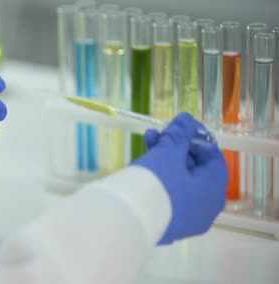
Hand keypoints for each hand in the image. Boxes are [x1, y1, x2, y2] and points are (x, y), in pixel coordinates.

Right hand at [133, 113, 227, 244]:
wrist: (129, 221)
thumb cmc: (157, 183)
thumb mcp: (168, 153)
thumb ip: (179, 134)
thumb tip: (186, 119)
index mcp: (214, 188)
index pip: (213, 156)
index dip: (196, 137)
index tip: (179, 126)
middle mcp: (207, 207)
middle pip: (195, 169)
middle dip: (175, 148)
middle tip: (157, 134)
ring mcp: (188, 219)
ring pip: (180, 182)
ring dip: (165, 161)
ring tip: (146, 143)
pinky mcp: (169, 225)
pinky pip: (169, 196)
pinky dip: (160, 180)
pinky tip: (143, 167)